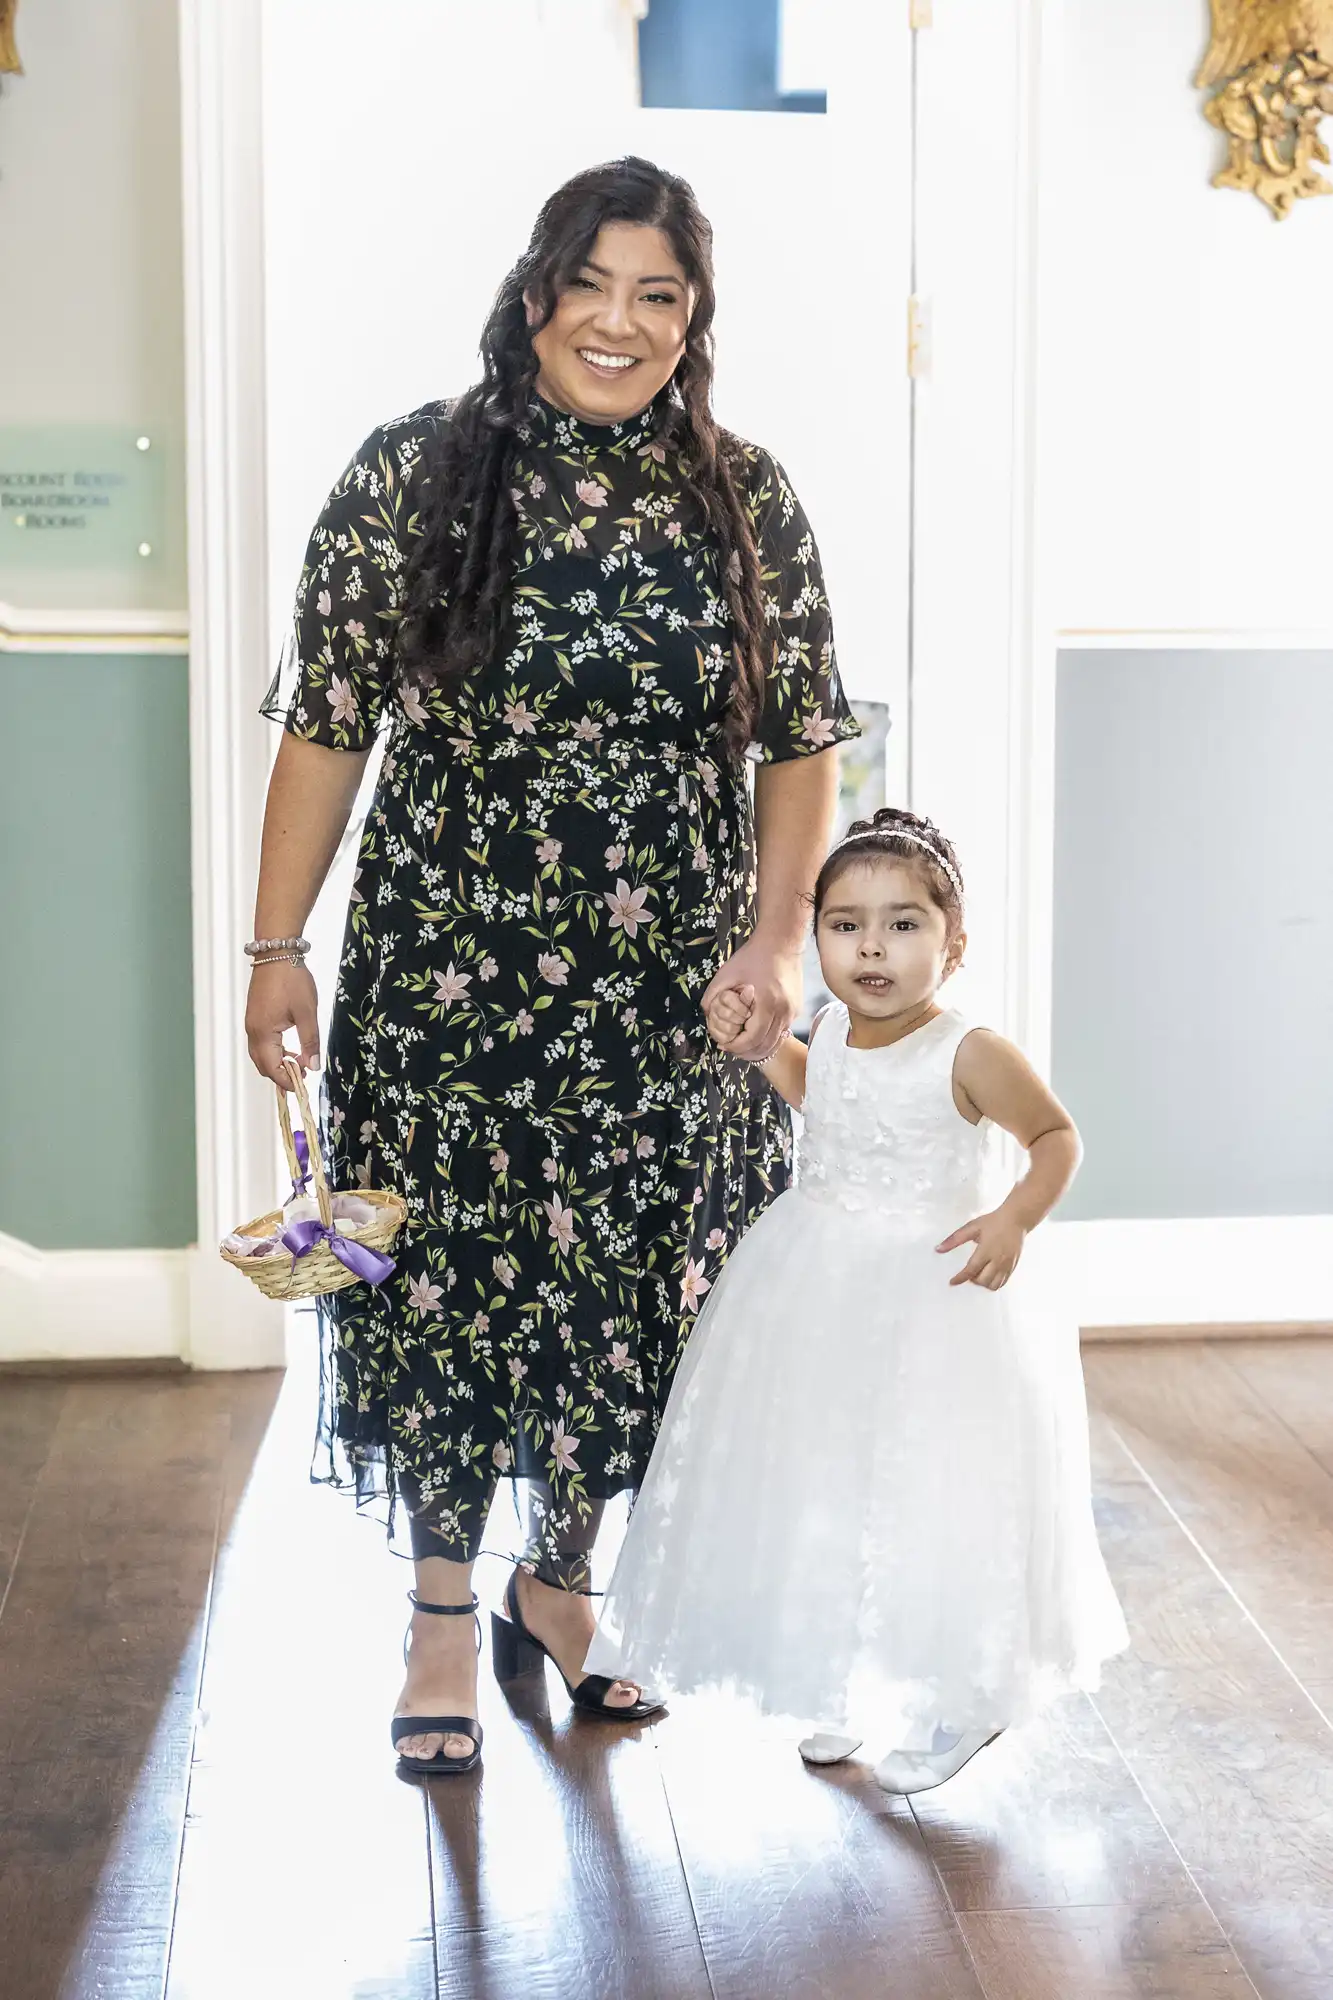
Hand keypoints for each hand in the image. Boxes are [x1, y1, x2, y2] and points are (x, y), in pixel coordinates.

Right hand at [245, 961, 320, 1084]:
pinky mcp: (255, 1016)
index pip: (271, 1067)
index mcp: (263, 1032)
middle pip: (262, 1064)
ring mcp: (252, 1023)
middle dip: (281, 1074)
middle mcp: (253, 1030)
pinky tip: (290, 1049)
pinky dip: (274, 1051)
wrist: (276, 953)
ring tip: (300, 1063)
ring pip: (261, 1054)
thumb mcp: (307, 1013)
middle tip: (303, 1077)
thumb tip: (314, 1066)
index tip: (302, 1086)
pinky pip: (261, 1042)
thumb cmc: (292, 980)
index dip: (286, 1080)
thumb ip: (310, 1041)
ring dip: (278, 1062)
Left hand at [702, 937, 801, 1061]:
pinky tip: (755, 1034)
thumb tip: (706, 1015)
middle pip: (766, 1046)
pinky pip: (782, 1031)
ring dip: (759, 1048)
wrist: (781, 941)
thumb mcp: (726, 974)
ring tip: (742, 1046)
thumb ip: (712, 996)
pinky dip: (768, 1037)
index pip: (752, 1039)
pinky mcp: (796, 1009)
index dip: (736, 1046)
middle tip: (732, 1050)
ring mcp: (793, 1012)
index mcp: (768, 1004)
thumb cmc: (753, 956)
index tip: (724, 1045)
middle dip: (747, 1052)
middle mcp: (785, 1012)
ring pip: (776, 1042)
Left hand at [937, 1209, 1026, 1289]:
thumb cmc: (993, 1222)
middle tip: (968, 1272)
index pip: (971, 1270)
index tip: (952, 1282)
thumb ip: (954, 1240)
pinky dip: (993, 1283)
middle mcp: (997, 1260)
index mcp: (986, 1250)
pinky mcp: (1013, 1267)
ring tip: (978, 1274)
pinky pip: (1002, 1283)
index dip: (960, 1278)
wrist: (1016, 1220)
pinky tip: (988, 1275)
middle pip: (982, 1280)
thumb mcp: (972, 1228)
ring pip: (993, 1285)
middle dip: (972, 1280)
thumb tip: (938, 1249)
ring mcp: (1007, 1265)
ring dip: (982, 1283)